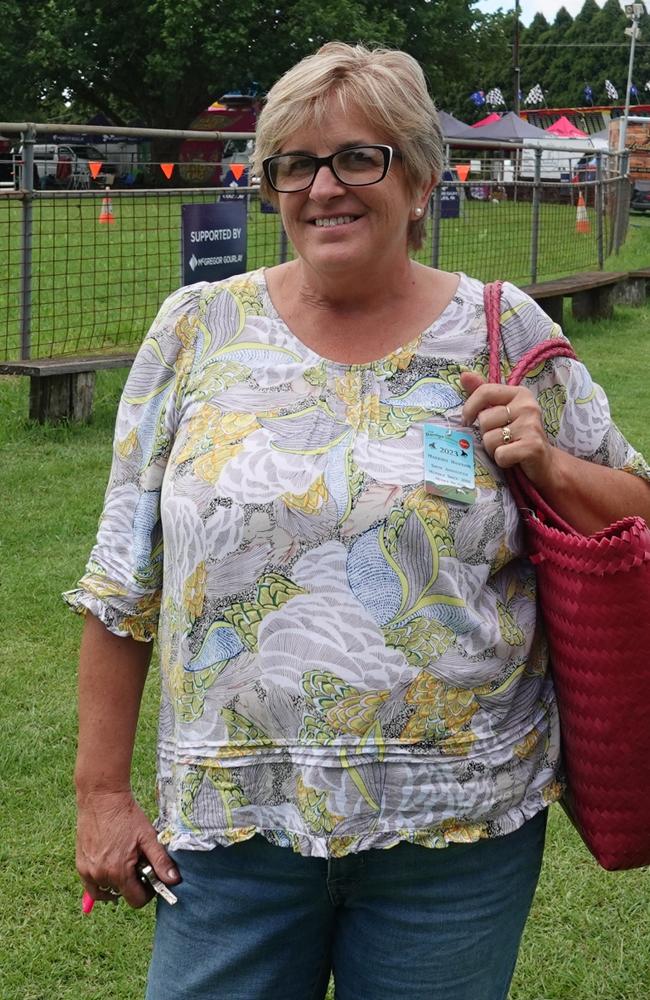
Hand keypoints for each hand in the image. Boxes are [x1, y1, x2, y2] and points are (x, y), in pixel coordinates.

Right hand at [76, 789, 179, 908]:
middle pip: (122, 894)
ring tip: (124, 862)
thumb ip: (161, 861)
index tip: (150, 878)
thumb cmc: (126, 816)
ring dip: (117, 883)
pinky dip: (102, 882)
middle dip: (132, 884)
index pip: (136, 901)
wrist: (102, 799)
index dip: (147, 893)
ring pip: (107, 891)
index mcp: (119, 872)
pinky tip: (110, 866)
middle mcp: (100, 876)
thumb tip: (174, 880)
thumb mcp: (148, 837)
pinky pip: (92, 885)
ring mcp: (88, 872)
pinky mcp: (80, 865)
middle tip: (137, 863)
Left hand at [460, 372, 555, 487]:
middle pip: (484, 420)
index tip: (467, 420)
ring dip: (493, 449)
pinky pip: (499, 454)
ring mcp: (531, 426)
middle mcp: (528, 406)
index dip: (470, 408)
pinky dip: (502, 461)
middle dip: (486, 434)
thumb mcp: (503, 411)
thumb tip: (464, 375)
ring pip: (489, 439)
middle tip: (502, 439)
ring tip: (508, 448)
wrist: (544, 462)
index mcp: (520, 393)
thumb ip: (484, 394)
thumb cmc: (518, 435)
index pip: (485, 392)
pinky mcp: (532, 446)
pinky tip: (513, 458)